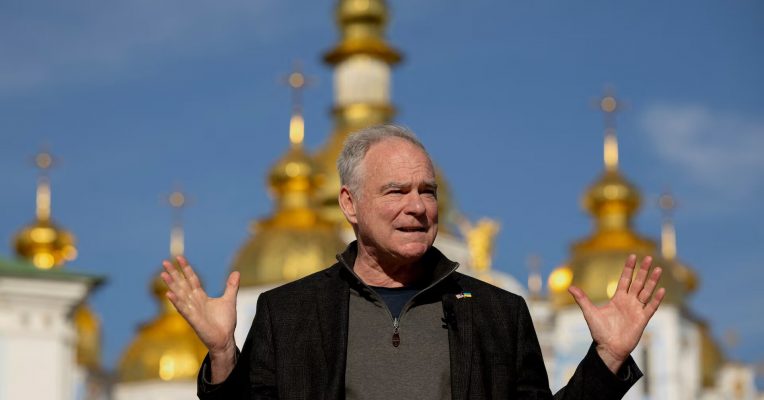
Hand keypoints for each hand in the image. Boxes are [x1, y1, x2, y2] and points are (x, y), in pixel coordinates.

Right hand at [161, 256, 239, 381]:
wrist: (225, 339)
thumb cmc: (225, 322)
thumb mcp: (229, 300)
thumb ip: (231, 286)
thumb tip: (236, 272)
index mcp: (201, 297)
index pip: (192, 279)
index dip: (186, 268)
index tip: (179, 257)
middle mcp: (194, 302)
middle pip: (182, 284)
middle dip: (174, 273)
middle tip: (164, 261)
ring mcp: (192, 310)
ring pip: (180, 294)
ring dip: (172, 284)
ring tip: (163, 274)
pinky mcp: (193, 319)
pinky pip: (183, 309)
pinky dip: (176, 301)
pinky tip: (168, 293)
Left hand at [568, 255, 664, 373]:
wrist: (608, 348)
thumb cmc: (599, 331)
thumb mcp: (589, 312)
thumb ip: (582, 299)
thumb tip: (569, 287)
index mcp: (617, 298)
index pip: (625, 279)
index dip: (628, 268)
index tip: (632, 256)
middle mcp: (629, 302)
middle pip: (638, 283)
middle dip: (643, 270)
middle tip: (649, 257)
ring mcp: (637, 310)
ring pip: (646, 292)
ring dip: (652, 281)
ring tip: (658, 269)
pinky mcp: (642, 319)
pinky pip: (651, 307)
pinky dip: (657, 299)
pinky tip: (662, 290)